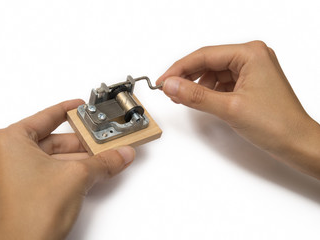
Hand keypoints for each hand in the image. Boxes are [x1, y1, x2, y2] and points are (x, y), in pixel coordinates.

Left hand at [0, 100, 134, 239]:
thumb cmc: (32, 216)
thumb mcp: (77, 177)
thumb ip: (104, 162)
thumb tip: (121, 154)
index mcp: (8, 142)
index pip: (46, 117)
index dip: (67, 110)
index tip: (80, 107)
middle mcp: (1, 156)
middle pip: (49, 140)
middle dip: (79, 142)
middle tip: (100, 139)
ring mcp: (5, 176)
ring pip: (48, 159)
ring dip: (75, 159)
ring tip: (100, 157)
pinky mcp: (13, 192)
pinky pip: (43, 173)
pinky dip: (64, 172)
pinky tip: (86, 172)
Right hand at [157, 41, 319, 178]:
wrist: (297, 144)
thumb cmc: (276, 124)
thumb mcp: (229, 108)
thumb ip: (196, 95)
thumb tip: (170, 85)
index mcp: (250, 53)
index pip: (204, 56)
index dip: (179, 68)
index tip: (162, 81)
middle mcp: (252, 56)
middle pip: (208, 62)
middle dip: (187, 76)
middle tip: (169, 90)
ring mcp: (252, 69)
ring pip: (214, 72)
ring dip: (197, 84)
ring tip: (183, 97)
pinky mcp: (251, 82)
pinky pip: (223, 81)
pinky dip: (209, 90)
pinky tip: (201, 100)